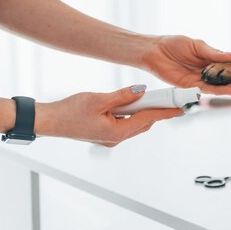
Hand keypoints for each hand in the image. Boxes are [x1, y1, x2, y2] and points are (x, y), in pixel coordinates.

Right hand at [35, 85, 181, 146]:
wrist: (50, 121)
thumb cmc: (70, 111)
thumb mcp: (99, 99)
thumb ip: (122, 96)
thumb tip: (142, 91)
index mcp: (117, 132)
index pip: (148, 120)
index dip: (165, 112)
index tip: (180, 108)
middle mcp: (116, 138)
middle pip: (143, 124)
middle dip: (157, 112)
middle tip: (170, 99)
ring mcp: (109, 138)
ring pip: (134, 124)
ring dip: (143, 112)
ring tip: (152, 98)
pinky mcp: (103, 134)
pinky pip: (124, 124)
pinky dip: (131, 114)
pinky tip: (131, 104)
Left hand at [141, 35, 230, 95]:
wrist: (155, 50)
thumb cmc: (174, 44)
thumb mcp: (197, 45)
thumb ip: (214, 53)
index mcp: (210, 61)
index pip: (230, 68)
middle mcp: (207, 72)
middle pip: (228, 80)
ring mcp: (199, 80)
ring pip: (220, 87)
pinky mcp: (189, 87)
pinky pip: (206, 90)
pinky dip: (219, 91)